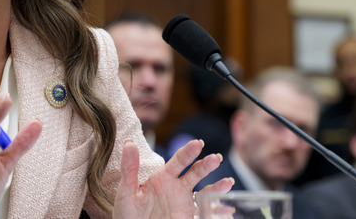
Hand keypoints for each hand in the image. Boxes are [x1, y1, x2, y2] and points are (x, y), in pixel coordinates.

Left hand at [113, 139, 233, 218]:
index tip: (197, 144)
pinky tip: (229, 209)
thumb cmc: (127, 213)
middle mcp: (176, 187)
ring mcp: (183, 202)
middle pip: (195, 173)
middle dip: (205, 165)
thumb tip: (129, 143)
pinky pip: (206, 212)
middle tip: (215, 158)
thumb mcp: (127, 191)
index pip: (177, 162)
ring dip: (216, 186)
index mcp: (162, 178)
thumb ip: (130, 168)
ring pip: (204, 192)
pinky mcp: (187, 216)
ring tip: (228, 182)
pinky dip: (218, 210)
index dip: (188, 152)